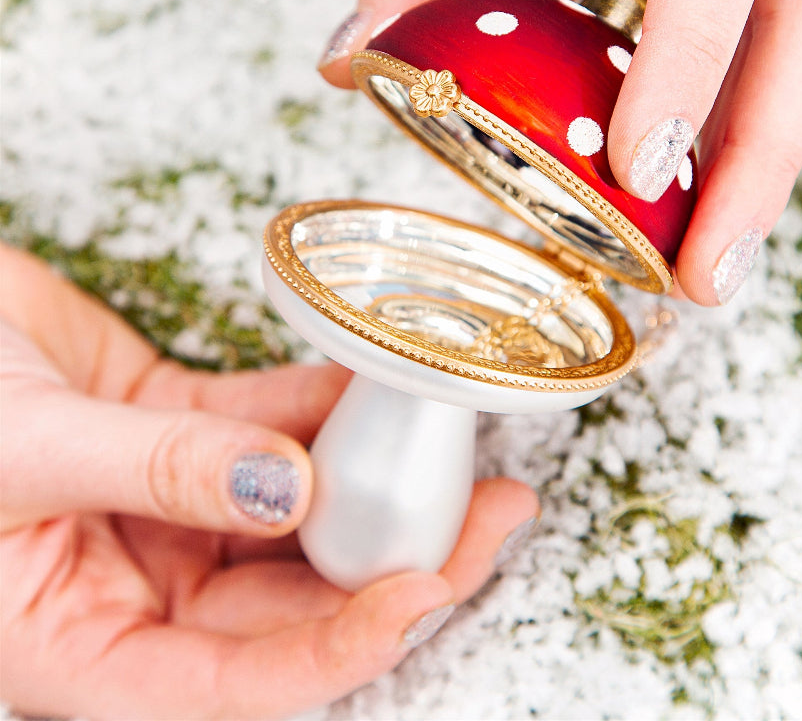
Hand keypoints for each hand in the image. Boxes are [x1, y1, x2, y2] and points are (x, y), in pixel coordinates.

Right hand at [0, 245, 537, 718]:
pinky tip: (374, 385)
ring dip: (374, 479)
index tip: (425, 594)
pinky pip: (268, 424)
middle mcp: (137, 586)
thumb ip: (159, 469)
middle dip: (398, 560)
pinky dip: (321, 406)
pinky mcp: (179, 432)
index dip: (340, 651)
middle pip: (293, 600)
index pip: (236, 682)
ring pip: (296, 511)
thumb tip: (291, 488)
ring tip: (458, 446)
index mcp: (81, 644)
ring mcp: (166, 506)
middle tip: (488, 514)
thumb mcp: (19, 452)